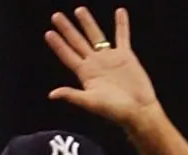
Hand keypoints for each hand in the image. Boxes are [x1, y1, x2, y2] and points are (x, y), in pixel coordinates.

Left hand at [45, 7, 160, 129]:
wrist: (138, 110)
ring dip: (88, 23)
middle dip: (67, 29)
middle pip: (78, 42)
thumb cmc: (115, 110)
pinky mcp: (125, 56)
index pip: (68, 55)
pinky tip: (119, 12)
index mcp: (85, 74)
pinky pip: (122, 36)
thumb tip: (52, 94)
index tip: (49, 33)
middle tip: (56, 16)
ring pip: (96, 36)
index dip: (58, 45)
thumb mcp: (90, 102)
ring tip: (79, 10)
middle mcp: (95, 64)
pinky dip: (122, 24)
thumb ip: (72, 95)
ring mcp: (110, 58)